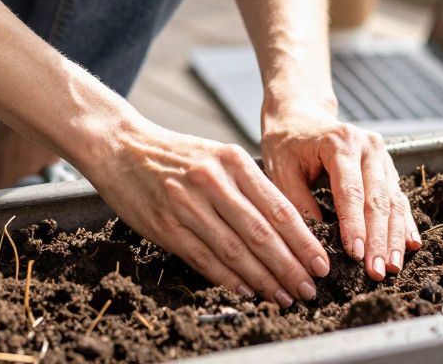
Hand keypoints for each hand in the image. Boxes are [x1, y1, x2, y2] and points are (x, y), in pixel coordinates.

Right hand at [84, 121, 331, 306]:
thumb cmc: (176, 155)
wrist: (121, 147)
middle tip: (310, 289)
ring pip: (235, 250)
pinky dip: (229, 279)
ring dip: (263, 279)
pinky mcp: (166, 225)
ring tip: (284, 297)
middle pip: (262, 233)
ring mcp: (187, 204)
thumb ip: (248, 186)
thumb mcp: (217, 155)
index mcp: (232, 161)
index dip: (304, 241)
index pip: (279, 208)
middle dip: (290, 267)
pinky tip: (248, 291)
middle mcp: (213, 181)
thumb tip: (285, 229)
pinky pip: (204, 258)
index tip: (321, 264)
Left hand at [260, 105, 420, 280]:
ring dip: (394, 237)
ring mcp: (381, 155)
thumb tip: (317, 245)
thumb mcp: (281, 171)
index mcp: (339, 143)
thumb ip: (298, 204)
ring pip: (393, 200)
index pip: (350, 190)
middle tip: (377, 272)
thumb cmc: (286, 145)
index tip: (355, 255)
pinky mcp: (386, 166)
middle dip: (379, 239)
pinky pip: (398, 197)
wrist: (300, 117)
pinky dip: (403, 223)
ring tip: (393, 267)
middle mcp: (367, 146)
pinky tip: (410, 245)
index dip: (354, 225)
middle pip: (377, 199)